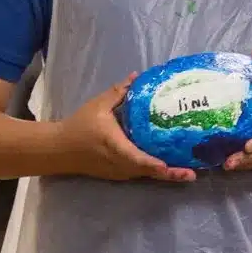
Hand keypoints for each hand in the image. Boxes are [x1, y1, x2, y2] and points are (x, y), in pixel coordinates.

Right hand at [62, 72, 196, 181]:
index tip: (167, 166)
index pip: (135, 158)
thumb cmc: (79, 126)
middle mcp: (119, 163)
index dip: (152, 164)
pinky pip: (140, 174)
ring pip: (145, 175)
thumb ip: (119, 91)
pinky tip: (171, 167)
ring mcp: (119, 172)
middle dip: (169, 174)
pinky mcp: (119, 174)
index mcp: (114, 146)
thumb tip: (137, 76)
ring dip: (166, 176)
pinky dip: (155, 172)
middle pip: (147, 172)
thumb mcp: (98, 105)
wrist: (59, 150)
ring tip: (189, 172)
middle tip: (192, 174)